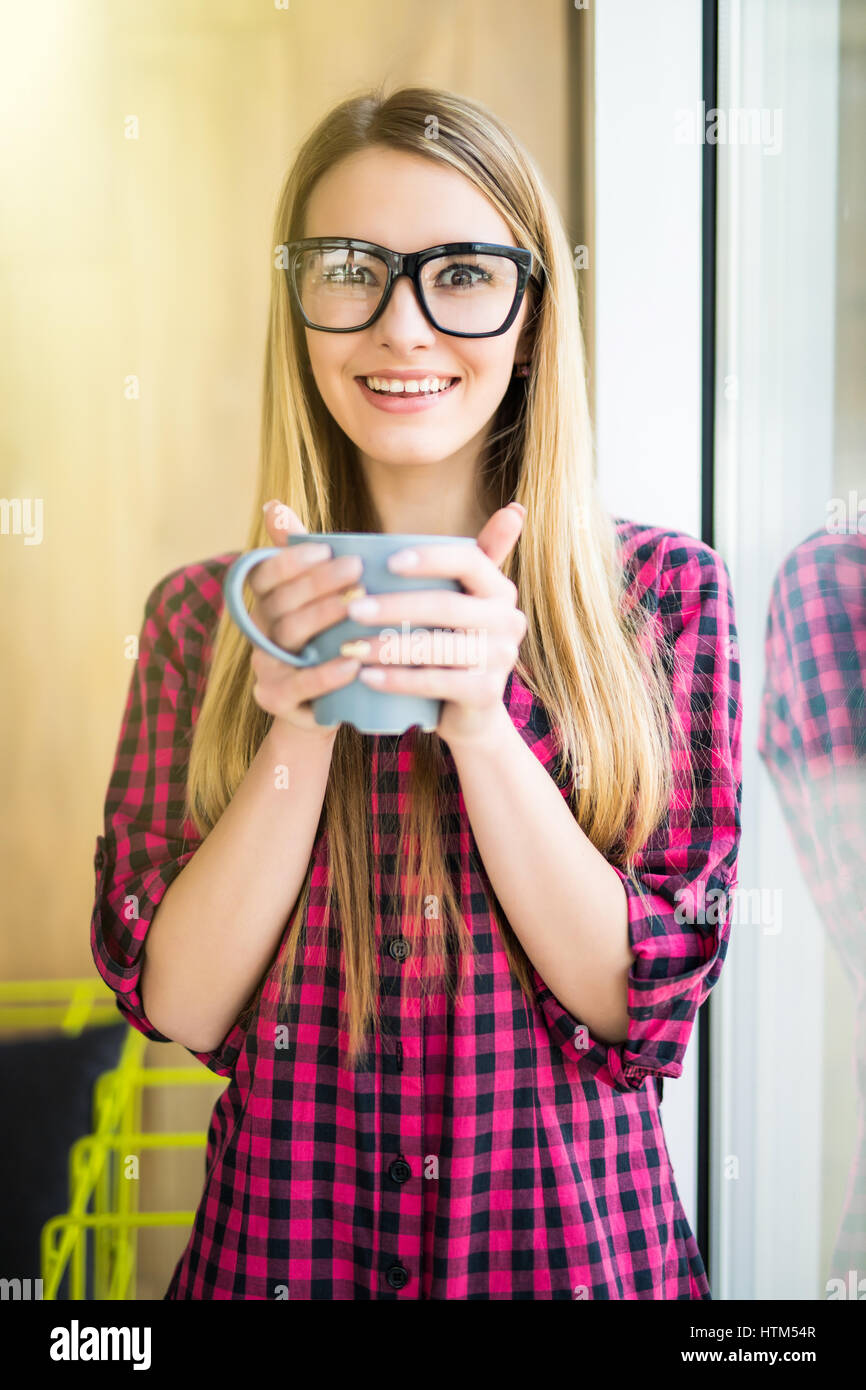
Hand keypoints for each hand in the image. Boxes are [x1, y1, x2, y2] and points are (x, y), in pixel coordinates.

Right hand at [246, 501, 363, 737]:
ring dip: (323, 620)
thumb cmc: (332, 642)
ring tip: (358, 607)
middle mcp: (260, 634)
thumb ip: (306, 559)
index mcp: (268, 605)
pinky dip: (324, 674)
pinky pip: (298, 686)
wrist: (331, 708)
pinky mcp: (276, 700)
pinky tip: (352, 663)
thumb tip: (274, 506)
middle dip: (318, 584)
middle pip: (281, 603)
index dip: (290, 560)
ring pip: (288, 638)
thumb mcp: (324, 601)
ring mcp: (265, 668)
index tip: (327, 548)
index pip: (264, 576)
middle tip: (356, 569)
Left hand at [343, 502, 527, 748]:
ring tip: (349, 647)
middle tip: (351, 608)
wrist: (470, 713)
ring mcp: (501, 658)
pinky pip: (436, 683)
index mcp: (498, 588)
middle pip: (446, 606)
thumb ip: (462, 557)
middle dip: (394, 606)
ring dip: (388, 647)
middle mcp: (508, 619)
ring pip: (438, 647)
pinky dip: (398, 680)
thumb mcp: (458, 599)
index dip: (430, 558)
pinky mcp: (486, 693)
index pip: (470, 560)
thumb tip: (509, 507)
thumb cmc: (451, 645)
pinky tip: (366, 677)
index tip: (387, 563)